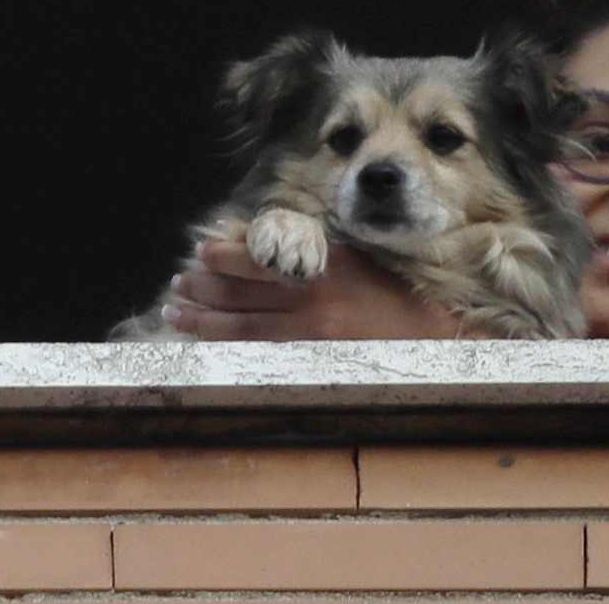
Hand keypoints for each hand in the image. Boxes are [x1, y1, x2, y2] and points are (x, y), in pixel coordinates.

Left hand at [158, 235, 461, 340]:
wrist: (432, 335)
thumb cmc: (396, 292)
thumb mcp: (358, 259)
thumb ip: (317, 254)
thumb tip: (269, 250)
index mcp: (323, 264)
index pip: (259, 258)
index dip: (224, 255)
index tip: (202, 250)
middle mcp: (311, 297)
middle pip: (241, 291)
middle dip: (204, 286)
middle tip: (178, 282)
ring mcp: (309, 332)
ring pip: (240, 325)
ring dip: (203, 318)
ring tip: (176, 312)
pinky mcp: (311, 358)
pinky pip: (258, 352)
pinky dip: (228, 345)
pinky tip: (207, 342)